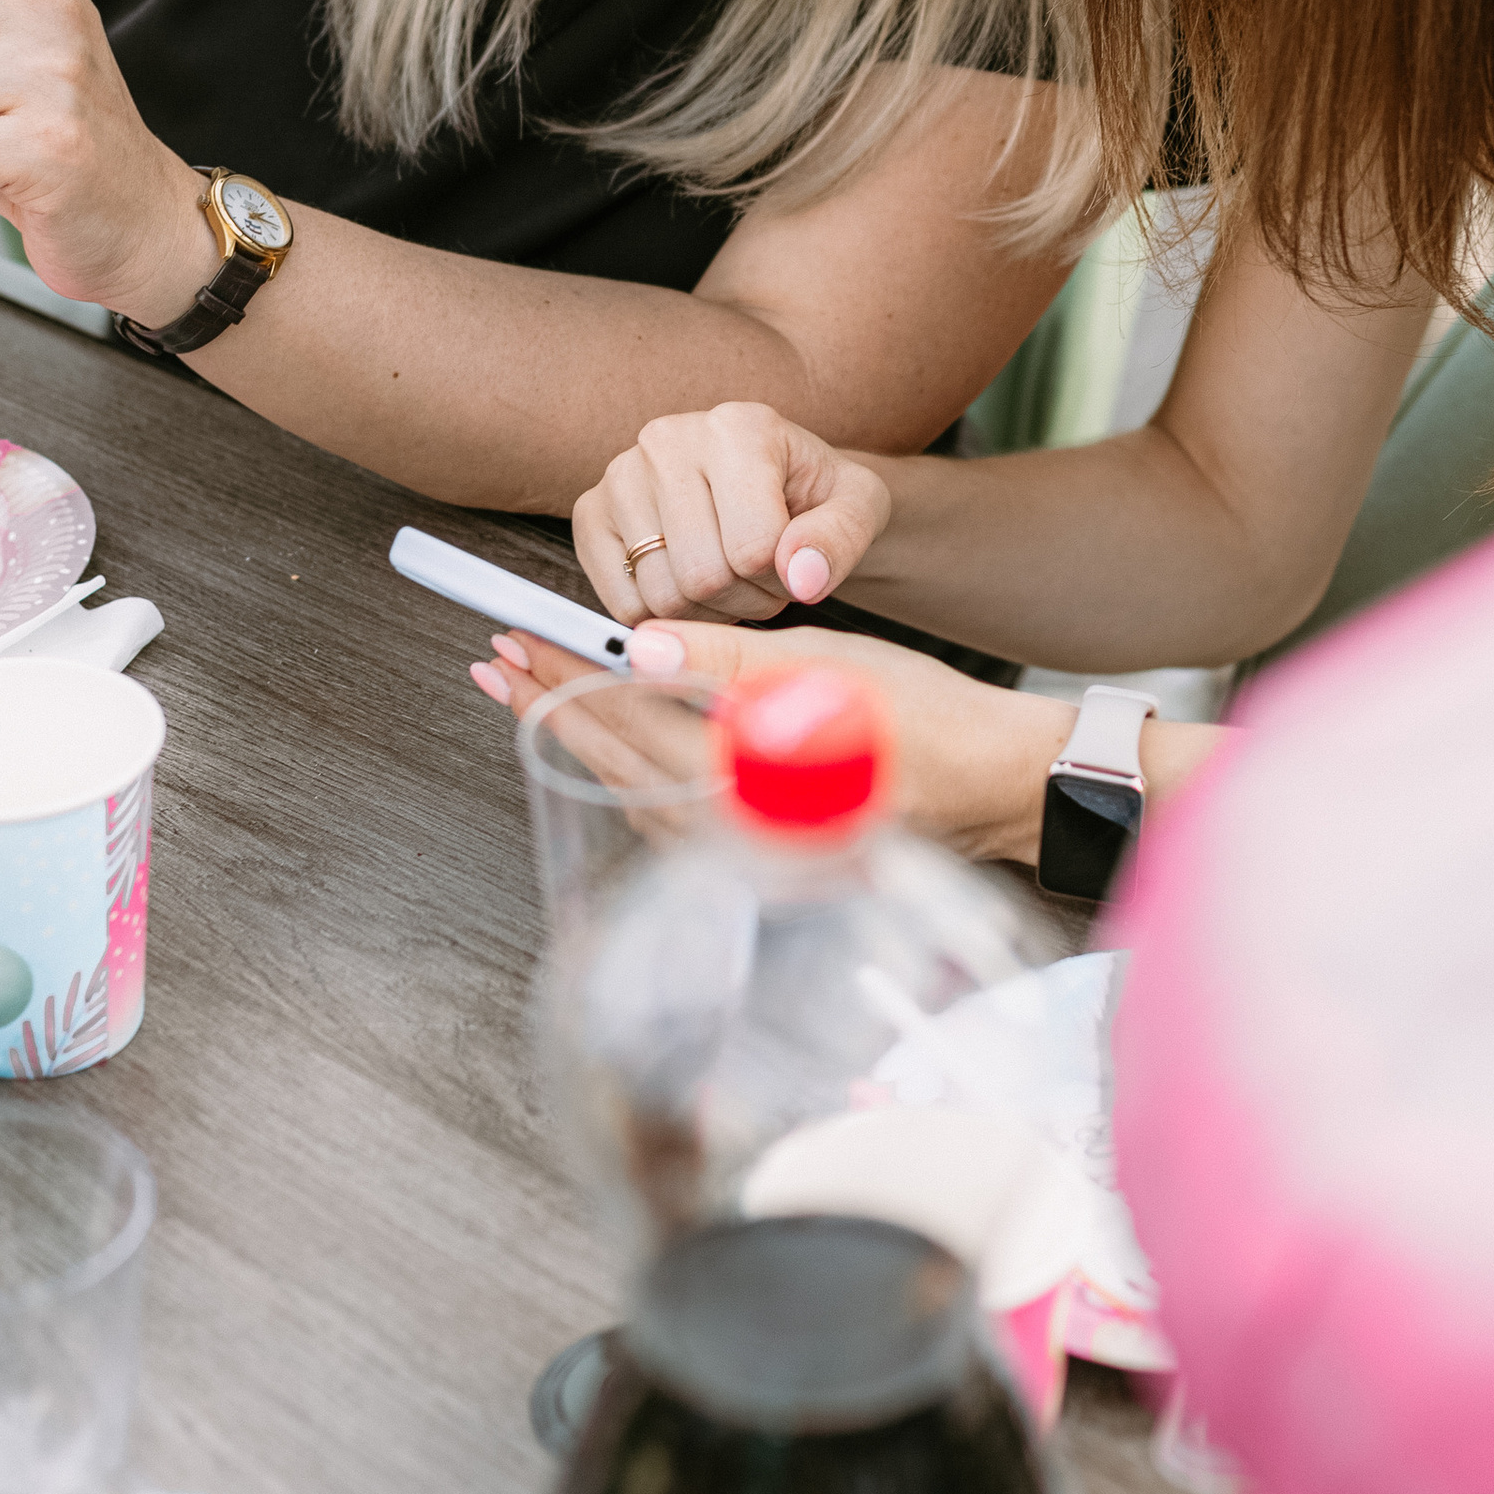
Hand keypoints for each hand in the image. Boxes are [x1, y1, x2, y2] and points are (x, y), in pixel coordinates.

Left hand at [470, 616, 1070, 869]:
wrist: (998, 786)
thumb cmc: (928, 717)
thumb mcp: (830, 666)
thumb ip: (728, 663)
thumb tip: (639, 650)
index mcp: (749, 778)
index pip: (629, 720)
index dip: (563, 674)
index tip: (514, 635)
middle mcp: (736, 831)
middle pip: (614, 763)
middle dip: (548, 707)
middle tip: (494, 659)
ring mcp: (744, 853)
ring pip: (633, 795)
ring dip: (579, 742)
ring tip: (533, 693)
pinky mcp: (759, 857)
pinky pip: (667, 819)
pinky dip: (627, 777)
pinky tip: (612, 750)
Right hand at [573, 403, 891, 624]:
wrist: (778, 484)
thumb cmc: (817, 496)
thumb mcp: (859, 507)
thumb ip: (842, 537)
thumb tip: (801, 577)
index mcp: (738, 427)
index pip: (753, 548)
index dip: (783, 580)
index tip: (795, 562)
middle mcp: (667, 439)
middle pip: (703, 577)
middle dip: (746, 601)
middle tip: (762, 579)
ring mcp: (620, 474)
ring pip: (662, 596)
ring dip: (708, 612)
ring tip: (731, 579)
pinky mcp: (591, 513)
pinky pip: (623, 603)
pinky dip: (664, 615)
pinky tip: (690, 582)